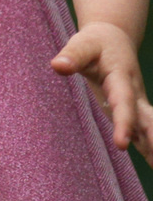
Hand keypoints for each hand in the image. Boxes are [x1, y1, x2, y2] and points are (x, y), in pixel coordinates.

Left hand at [52, 20, 152, 161]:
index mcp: (122, 78)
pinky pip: (145, 130)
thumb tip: (57, 66)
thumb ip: (72, 55)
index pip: (124, 104)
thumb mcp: (83, 43)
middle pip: (148, 120)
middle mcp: (134, 94)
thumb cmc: (96, 42)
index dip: (124, 123)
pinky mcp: (133, 110)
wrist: (115, 38)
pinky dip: (150, 146)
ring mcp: (136, 103)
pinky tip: (152, 162)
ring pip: (150, 127)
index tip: (122, 145)